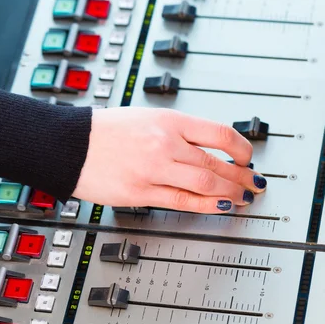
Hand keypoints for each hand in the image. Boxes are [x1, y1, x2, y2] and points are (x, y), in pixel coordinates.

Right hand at [72, 107, 266, 213]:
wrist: (69, 144)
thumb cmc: (103, 130)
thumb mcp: (146, 117)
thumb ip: (177, 131)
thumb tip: (206, 147)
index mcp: (168, 120)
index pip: (220, 133)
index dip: (242, 149)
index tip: (248, 158)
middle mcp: (165, 143)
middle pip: (217, 162)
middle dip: (243, 176)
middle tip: (255, 183)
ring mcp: (153, 168)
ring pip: (205, 183)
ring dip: (230, 192)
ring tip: (241, 197)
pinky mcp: (141, 192)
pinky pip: (182, 201)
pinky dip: (206, 205)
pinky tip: (219, 207)